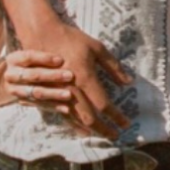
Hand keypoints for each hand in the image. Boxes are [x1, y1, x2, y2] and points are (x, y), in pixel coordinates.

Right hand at [0, 49, 77, 113]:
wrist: (10, 80)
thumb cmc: (31, 62)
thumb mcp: (31, 54)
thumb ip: (45, 50)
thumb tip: (70, 44)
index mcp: (13, 58)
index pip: (28, 56)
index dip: (44, 58)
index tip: (61, 59)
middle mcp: (11, 74)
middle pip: (33, 75)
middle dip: (52, 76)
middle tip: (70, 76)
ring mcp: (15, 90)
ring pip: (36, 92)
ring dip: (54, 93)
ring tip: (69, 95)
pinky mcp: (22, 101)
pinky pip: (39, 105)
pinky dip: (53, 106)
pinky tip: (66, 108)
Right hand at [25, 22, 130, 139]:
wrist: (41, 34)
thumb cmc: (71, 39)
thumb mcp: (97, 48)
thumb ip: (113, 67)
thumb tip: (128, 82)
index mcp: (85, 78)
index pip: (104, 105)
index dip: (116, 117)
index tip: (126, 124)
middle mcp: (72, 90)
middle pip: (90, 118)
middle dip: (104, 130)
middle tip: (115, 136)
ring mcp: (58, 93)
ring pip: (75, 120)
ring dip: (90, 130)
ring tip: (100, 135)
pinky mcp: (49, 93)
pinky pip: (62, 114)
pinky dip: (74, 124)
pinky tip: (81, 129)